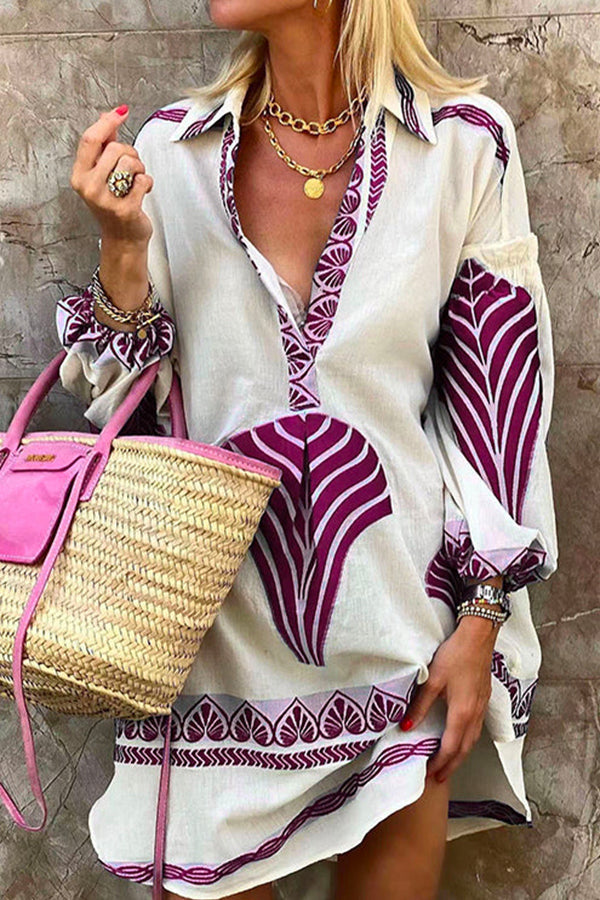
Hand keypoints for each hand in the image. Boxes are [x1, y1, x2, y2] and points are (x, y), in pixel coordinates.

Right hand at [70, 106, 153, 246]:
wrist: (122, 239)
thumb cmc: (113, 205)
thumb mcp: (102, 174)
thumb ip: (104, 146)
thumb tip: (107, 117)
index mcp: (79, 175)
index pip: (90, 140)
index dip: (107, 122)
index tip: (121, 112)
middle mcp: (89, 187)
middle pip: (115, 149)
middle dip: (130, 153)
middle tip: (132, 168)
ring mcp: (106, 200)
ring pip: (130, 163)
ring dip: (140, 169)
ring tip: (135, 182)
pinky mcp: (125, 210)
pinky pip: (143, 181)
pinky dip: (148, 183)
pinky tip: (142, 193)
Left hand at [399, 614, 496, 783]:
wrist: (478, 637)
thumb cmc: (455, 655)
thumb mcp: (433, 680)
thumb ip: (420, 705)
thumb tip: (407, 727)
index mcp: (462, 713)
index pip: (450, 747)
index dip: (440, 763)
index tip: (429, 774)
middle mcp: (475, 714)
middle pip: (464, 749)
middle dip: (451, 765)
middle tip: (439, 778)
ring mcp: (482, 707)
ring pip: (472, 739)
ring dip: (460, 754)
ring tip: (448, 763)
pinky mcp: (484, 698)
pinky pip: (476, 728)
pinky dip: (467, 740)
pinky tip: (460, 738)